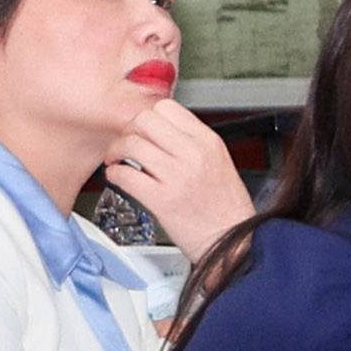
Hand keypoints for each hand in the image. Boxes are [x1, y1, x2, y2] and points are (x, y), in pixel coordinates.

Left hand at [110, 95, 256, 257]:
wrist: (235, 242)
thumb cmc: (227, 210)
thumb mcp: (220, 163)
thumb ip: (194, 145)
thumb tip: (162, 133)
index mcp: (209, 142)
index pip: (167, 108)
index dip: (148, 117)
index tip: (143, 130)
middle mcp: (193, 154)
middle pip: (145, 120)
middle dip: (129, 131)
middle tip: (127, 143)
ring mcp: (177, 176)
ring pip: (131, 144)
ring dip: (116, 151)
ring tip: (118, 161)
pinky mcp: (162, 200)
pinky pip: (126, 175)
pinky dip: (115, 174)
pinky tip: (120, 178)